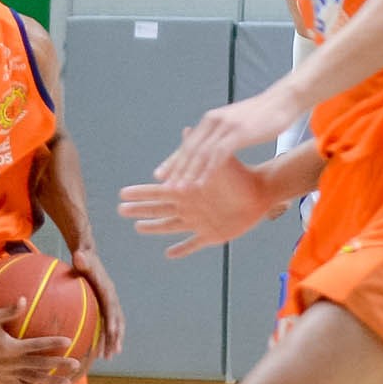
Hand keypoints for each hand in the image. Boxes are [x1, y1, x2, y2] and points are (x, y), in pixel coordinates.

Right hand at [0, 301, 82, 383]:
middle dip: (58, 366)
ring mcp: (6, 375)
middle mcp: (10, 364)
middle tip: (76, 365)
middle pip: (39, 366)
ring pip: (32, 381)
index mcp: (9, 347)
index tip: (68, 342)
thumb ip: (10, 311)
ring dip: (50, 383)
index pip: (36, 346)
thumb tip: (24, 299)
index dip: (52, 344)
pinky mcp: (0, 381)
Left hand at [65, 247, 125, 359]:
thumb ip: (82, 259)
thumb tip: (79, 255)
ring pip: (114, 325)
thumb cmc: (82, 258)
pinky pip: (107, 323)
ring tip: (109, 357)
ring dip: (113, 341)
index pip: (111, 307)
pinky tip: (99, 349)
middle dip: (116, 337)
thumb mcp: (81, 257)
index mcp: (107, 288)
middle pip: (117, 320)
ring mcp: (109, 302)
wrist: (87, 255)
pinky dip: (106, 336)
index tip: (112, 335)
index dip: (112, 320)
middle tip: (113, 354)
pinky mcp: (104, 305)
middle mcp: (111, 297)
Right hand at [121, 156, 288, 257]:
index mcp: (187, 190)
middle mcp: (189, 206)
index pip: (157, 191)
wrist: (262, 191)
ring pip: (170, 226)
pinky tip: (169, 254)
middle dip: (139, 210)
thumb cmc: (239, 175)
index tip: (122, 193)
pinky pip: (193, 244)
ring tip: (139, 228)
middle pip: (158, 210)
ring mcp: (199, 221)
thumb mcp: (216, 162)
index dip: (139, 193)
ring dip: (154, 228)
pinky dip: (182, 249)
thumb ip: (200, 151)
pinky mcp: (212, 235)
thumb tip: (187, 130)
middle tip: (121, 211)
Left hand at [153, 83, 304, 188]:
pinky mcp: (238, 132)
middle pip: (189, 149)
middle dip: (176, 169)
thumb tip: (211, 147)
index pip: (188, 143)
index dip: (173, 160)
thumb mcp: (236, 125)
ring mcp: (225, 126)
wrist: (283, 101)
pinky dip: (207, 171)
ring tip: (179, 190)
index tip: (161, 175)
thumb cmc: (262, 116)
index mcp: (211, 120)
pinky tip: (201, 184)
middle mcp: (213, 121)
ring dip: (188, 173)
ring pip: (200, 154)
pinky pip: (218, 155)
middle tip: (164, 186)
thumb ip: (221, 134)